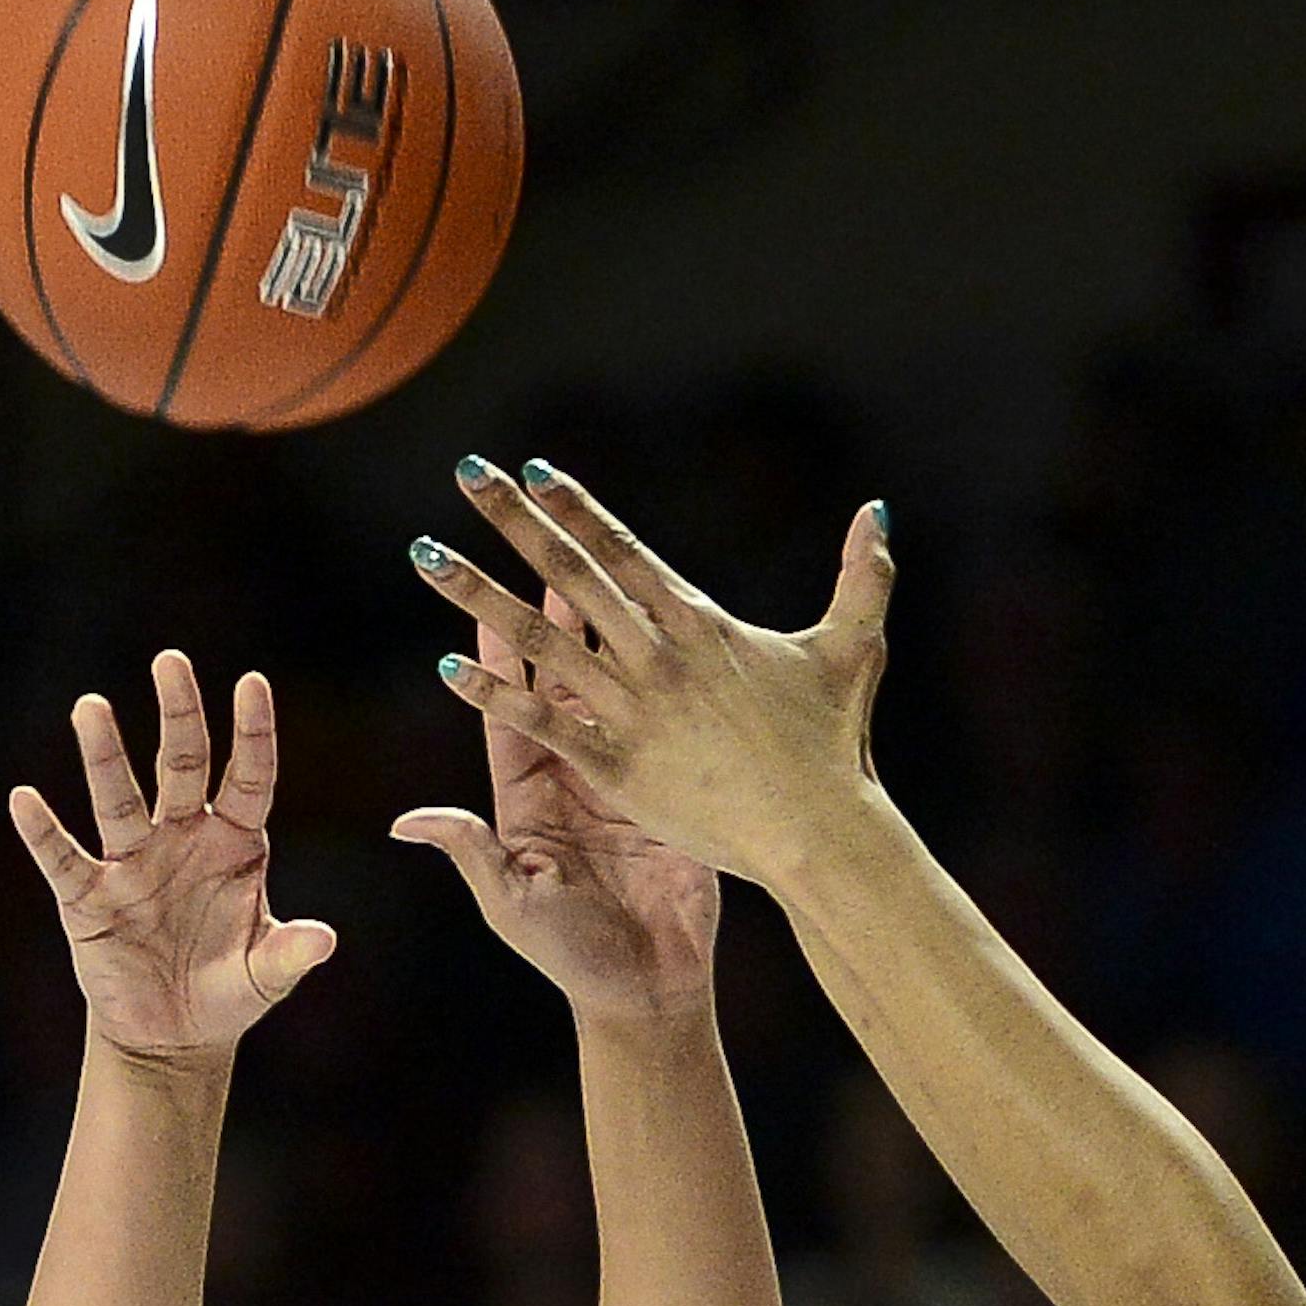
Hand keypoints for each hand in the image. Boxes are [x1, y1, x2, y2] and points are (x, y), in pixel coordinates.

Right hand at [10, 654, 333, 1061]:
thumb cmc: (227, 993)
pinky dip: (44, 832)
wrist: (173, 1038)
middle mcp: (183, 839)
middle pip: (181, 765)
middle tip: (170, 661)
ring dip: (104, 754)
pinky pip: (65, 859)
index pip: (249, 776)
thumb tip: (324, 941)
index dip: (253, 733)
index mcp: (235, 844)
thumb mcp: (266, 975)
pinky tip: (25, 799)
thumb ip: (291, 953)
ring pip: (118, 798)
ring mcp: (134, 864)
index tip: (252, 683)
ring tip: (90, 706)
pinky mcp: (90, 899)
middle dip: (177, 714)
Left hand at [392, 574, 718, 1028]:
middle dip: (548, 618)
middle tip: (541, 550)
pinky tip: (667, 626)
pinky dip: (657, 674)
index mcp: (526, 799)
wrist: (650, 990)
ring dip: (604, 629)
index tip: (476, 598)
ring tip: (601, 564)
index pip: (504, 710)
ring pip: (608, 688)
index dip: (489, 656)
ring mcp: (620, 779)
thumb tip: (405, 822)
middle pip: (555, 683)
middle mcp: (570, 778)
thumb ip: (469, 852)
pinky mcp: (666, 789)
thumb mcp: (511, 902)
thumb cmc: (572, 956)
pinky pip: (656, 722)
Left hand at [410, 456, 894, 898]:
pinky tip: (450, 668)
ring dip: (480, 595)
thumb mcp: (854, 654)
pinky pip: (545, 726)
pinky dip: (499, 697)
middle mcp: (657, 658)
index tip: (535, 470)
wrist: (820, 836)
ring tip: (427, 557)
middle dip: (514, 522)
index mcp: (700, 626)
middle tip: (468, 473)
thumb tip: (878, 508)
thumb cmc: (838, 749)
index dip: (577, 510)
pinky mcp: (618, 769)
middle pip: (569, 575)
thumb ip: (862, 578)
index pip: (622, 553)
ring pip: (539, 642)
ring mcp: (632, 712)